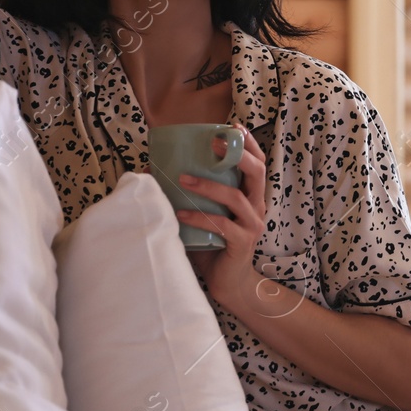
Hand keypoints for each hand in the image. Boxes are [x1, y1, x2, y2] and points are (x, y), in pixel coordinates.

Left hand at [176, 126, 267, 313]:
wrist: (229, 284)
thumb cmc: (214, 245)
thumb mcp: (206, 214)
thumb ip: (192, 194)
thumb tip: (153, 171)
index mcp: (252, 196)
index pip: (258, 163)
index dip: (249, 143)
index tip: (233, 126)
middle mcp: (257, 207)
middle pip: (257, 172)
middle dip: (237, 154)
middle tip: (213, 143)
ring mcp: (252, 225)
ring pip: (236, 197)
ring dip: (209, 185)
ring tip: (183, 179)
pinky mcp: (241, 243)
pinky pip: (222, 225)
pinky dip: (199, 217)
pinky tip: (179, 213)